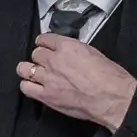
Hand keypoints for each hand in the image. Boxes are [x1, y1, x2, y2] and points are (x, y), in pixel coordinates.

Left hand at [17, 35, 136, 130]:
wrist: (112, 98)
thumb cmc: (110, 78)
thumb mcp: (93, 53)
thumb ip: (76, 51)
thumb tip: (69, 54)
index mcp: (68, 46)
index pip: (45, 39)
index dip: (44, 43)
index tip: (45, 46)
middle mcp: (54, 60)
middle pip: (35, 53)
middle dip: (39, 58)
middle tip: (44, 63)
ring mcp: (48, 78)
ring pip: (25, 69)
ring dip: (29, 70)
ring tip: (34, 74)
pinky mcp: (46, 95)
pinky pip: (26, 88)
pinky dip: (28, 86)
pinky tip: (34, 87)